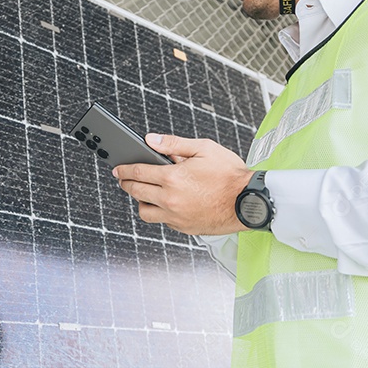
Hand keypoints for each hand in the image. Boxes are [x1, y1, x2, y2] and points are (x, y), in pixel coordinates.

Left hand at [112, 133, 253, 235]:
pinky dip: (161, 212)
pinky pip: (163, 221)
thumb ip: (174, 143)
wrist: (250, 202)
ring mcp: (176, 217)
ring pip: (145, 212)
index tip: (118, 169)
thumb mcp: (204, 148)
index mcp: (173, 178)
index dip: (124, 170)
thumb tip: (151, 139)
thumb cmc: (231, 175)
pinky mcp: (184, 228)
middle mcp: (171, 200)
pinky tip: (168, 202)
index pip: (138, 173)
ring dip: (142, 201)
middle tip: (125, 179)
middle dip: (126, 184)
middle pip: (136, 192)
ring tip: (147, 192)